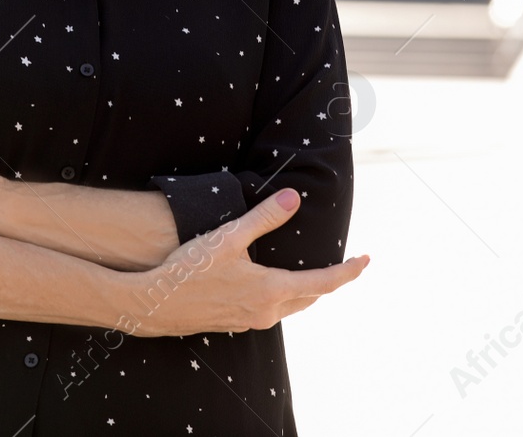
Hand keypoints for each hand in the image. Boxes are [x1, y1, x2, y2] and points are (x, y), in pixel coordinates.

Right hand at [118, 188, 369, 337]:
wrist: (156, 304)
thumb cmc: (189, 269)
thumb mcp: (227, 238)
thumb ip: (263, 218)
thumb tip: (293, 198)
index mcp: (273, 290)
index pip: (325, 282)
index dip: (349, 271)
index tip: (366, 260)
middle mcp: (268, 311)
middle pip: (311, 297)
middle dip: (328, 281)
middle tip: (341, 265)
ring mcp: (252, 320)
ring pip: (290, 306)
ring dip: (304, 291)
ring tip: (309, 275)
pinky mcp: (236, 324)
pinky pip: (270, 311)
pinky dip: (281, 298)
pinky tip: (267, 287)